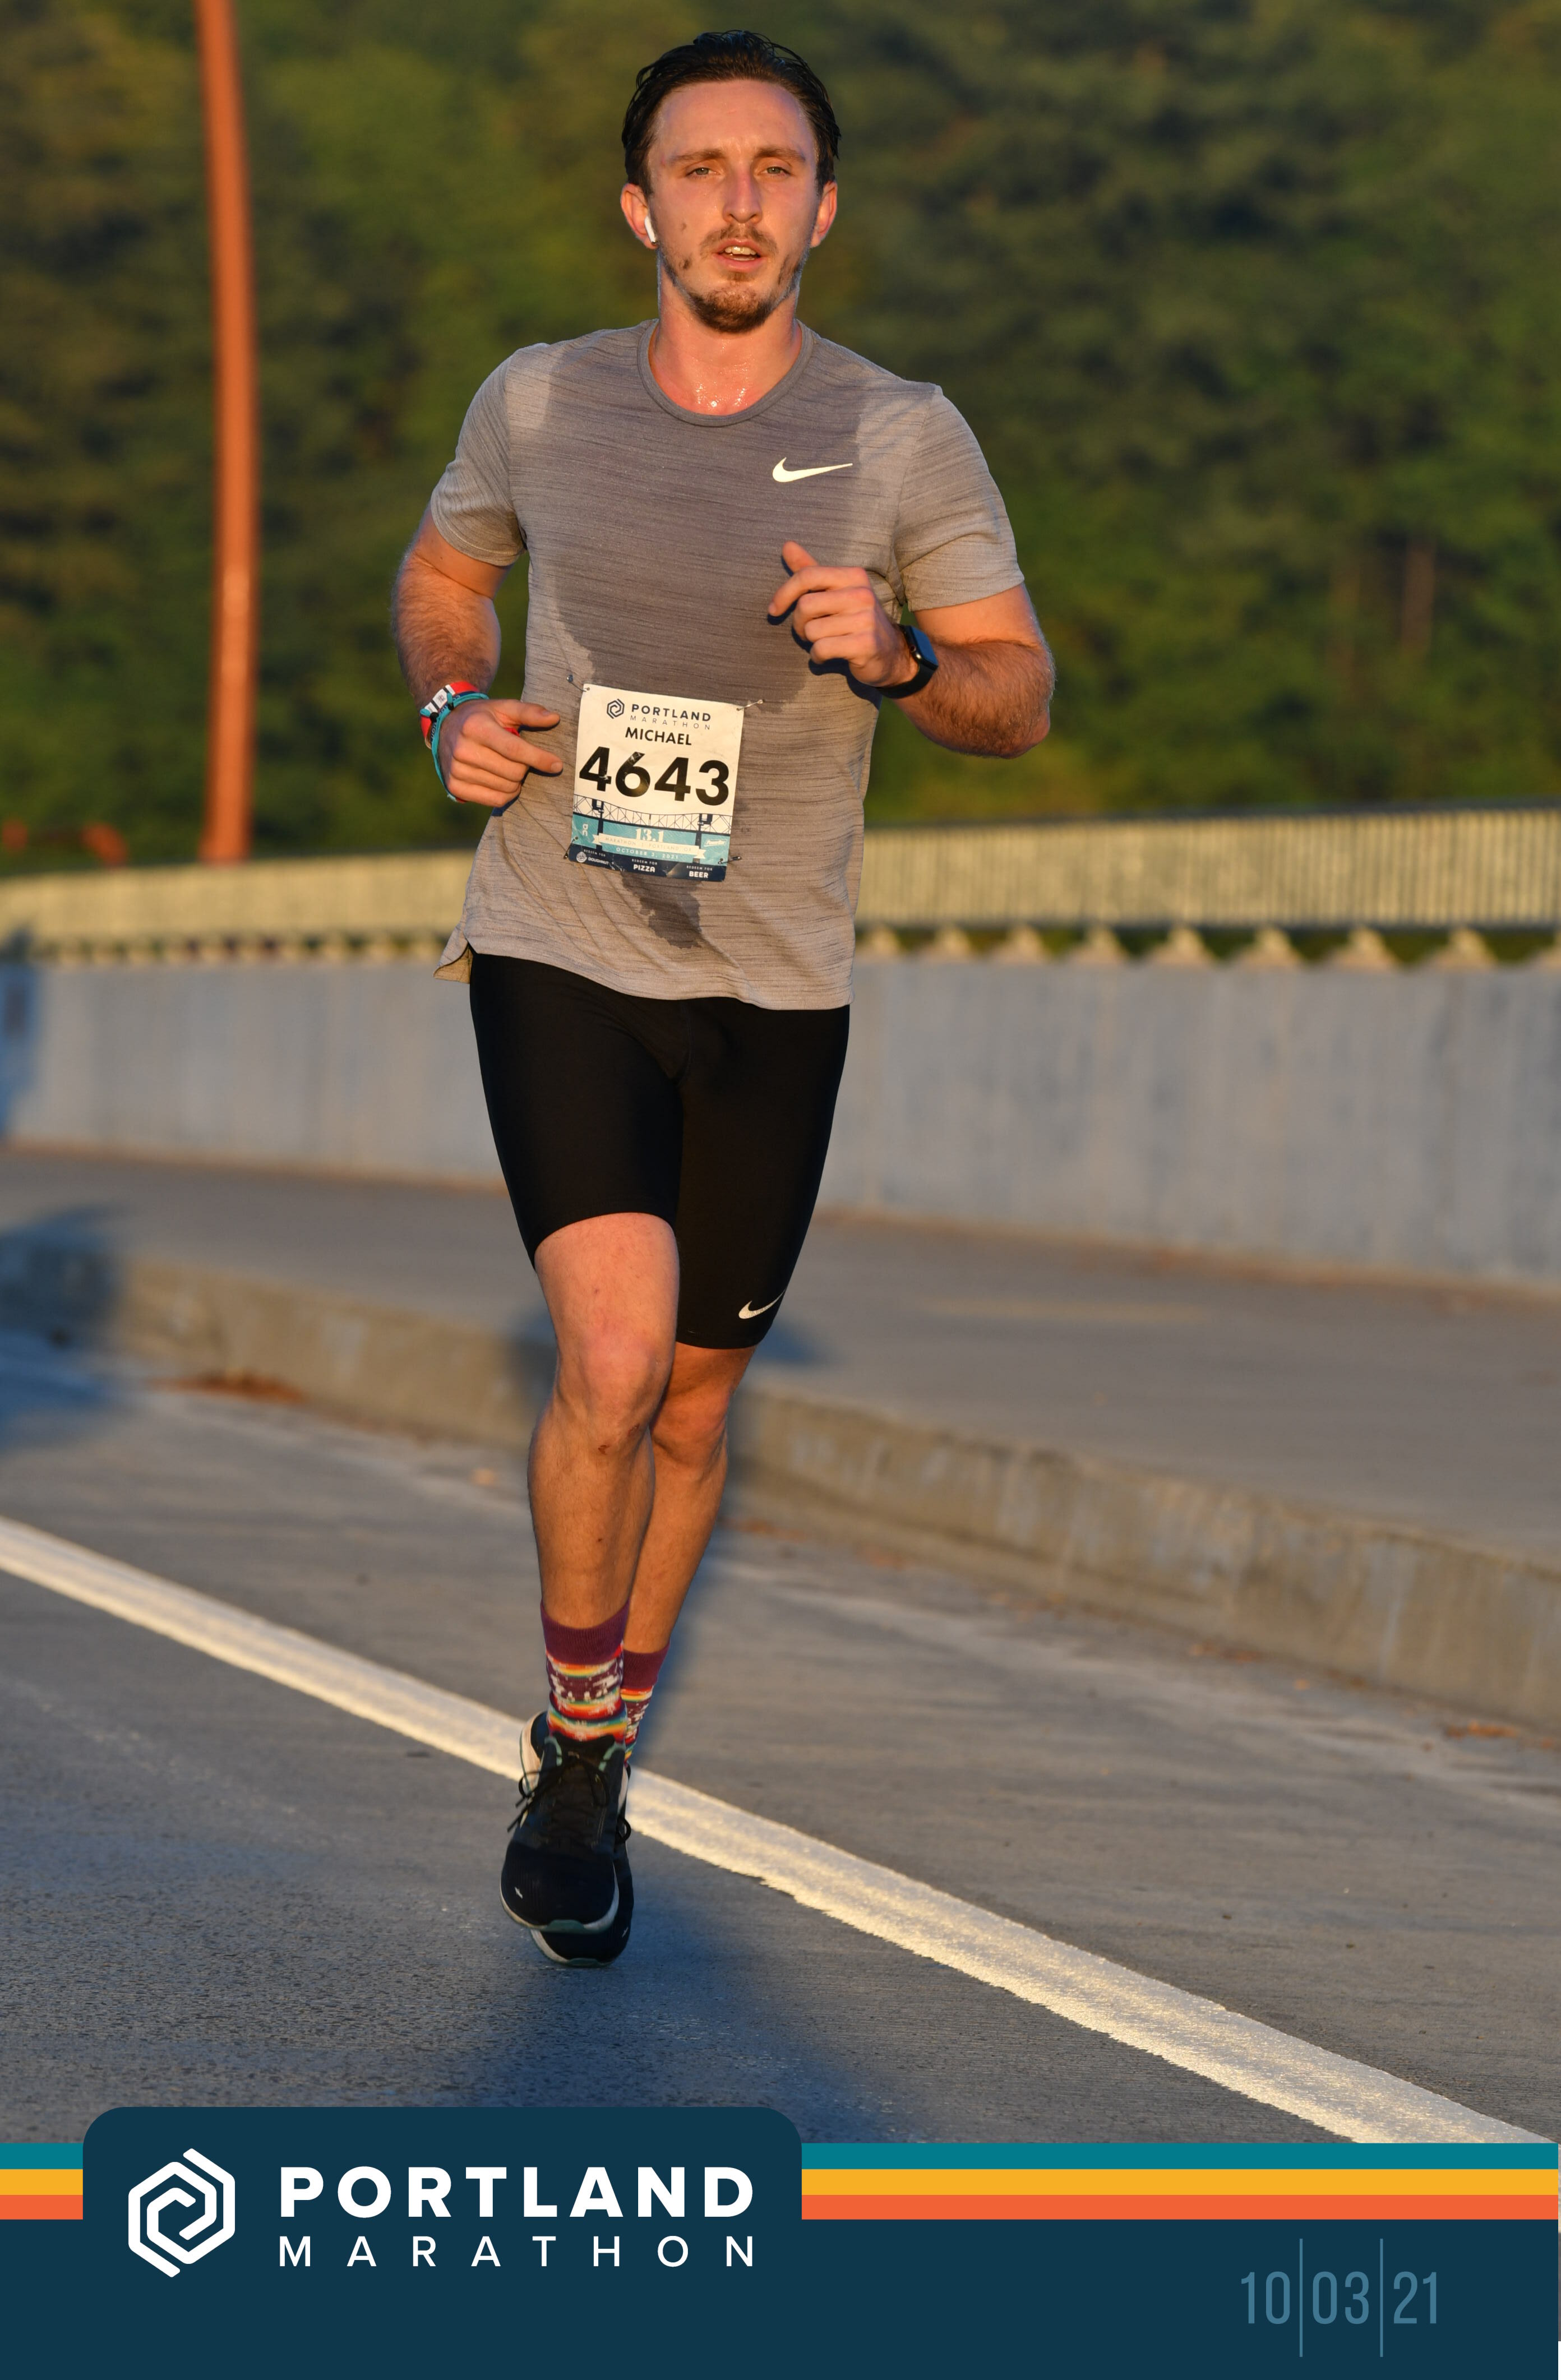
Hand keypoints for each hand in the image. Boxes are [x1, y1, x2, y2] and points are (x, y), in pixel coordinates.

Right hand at [439, 698, 561, 806]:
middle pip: (513, 772)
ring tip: (509, 767)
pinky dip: (506, 794)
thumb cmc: (482, 717)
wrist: (446, 726)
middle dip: (524, 767)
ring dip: (516, 781)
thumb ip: (529, 712)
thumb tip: (554, 718)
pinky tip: (503, 780)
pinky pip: (494, 800)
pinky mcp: (455, 787)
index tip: (557, 764)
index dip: (539, 758)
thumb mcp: (503, 708)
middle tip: (519, 759)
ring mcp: (457, 770)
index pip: (514, 749)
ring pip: (506, 788)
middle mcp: (463, 750)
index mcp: (476, 727)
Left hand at [768, 541, 915, 689]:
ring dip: (810, 642)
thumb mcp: (834, 591)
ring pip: (812, 631)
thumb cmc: (854, 620)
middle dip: (798, 623)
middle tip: (808, 631)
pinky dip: (818, 657)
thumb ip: (810, 570)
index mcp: (853, 576)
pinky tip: (827, 656)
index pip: (808, 575)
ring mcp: (866, 619)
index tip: (773, 609)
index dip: (784, 593)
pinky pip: (822, 649)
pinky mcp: (865, 644)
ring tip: (824, 642)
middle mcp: (862, 594)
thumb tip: (787, 545)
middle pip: (805, 606)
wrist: (889, 652)